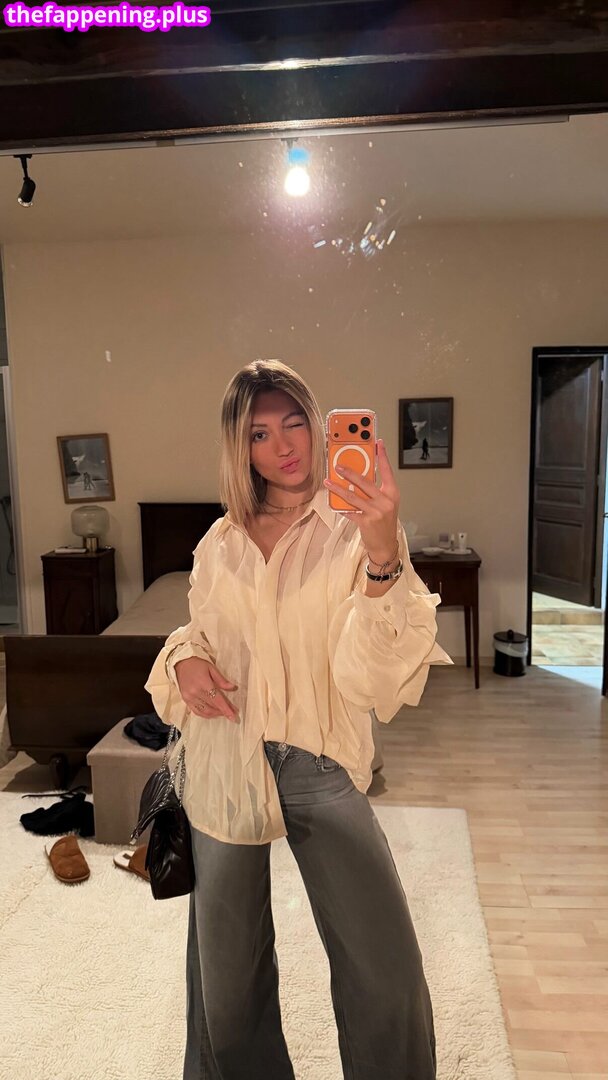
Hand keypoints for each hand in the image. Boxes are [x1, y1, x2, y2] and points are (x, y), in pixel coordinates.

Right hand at [174, 657, 238, 722]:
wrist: (181, 664)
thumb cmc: (197, 664)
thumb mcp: (211, 668)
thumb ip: (221, 680)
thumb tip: (233, 688)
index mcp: (203, 683)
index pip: (217, 699)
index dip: (226, 709)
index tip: (233, 716)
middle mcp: (195, 692)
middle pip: (213, 706)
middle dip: (224, 711)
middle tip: (233, 712)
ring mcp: (189, 698)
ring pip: (205, 711)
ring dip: (216, 714)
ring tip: (224, 712)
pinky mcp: (185, 700)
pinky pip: (197, 711)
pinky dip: (206, 714)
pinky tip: (213, 713)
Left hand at [323, 438, 399, 559]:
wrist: (385, 545)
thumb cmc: (385, 522)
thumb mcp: (386, 504)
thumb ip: (376, 491)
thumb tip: (357, 477)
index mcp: (392, 493)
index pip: (387, 471)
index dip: (383, 456)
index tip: (378, 443)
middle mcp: (385, 501)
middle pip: (365, 482)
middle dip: (350, 473)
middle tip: (338, 466)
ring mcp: (376, 512)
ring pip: (353, 496)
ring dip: (338, 489)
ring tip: (328, 482)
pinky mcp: (366, 522)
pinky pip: (349, 511)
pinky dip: (341, 507)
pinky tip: (333, 503)